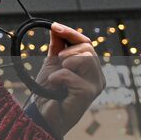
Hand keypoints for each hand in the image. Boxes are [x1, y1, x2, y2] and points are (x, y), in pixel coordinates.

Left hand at [35, 22, 104, 136]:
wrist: (43, 113)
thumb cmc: (49, 91)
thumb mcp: (53, 63)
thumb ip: (58, 46)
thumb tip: (56, 27)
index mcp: (91, 68)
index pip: (87, 43)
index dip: (71, 33)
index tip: (54, 26)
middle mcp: (97, 77)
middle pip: (88, 48)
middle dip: (68, 49)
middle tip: (58, 60)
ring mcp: (95, 85)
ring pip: (85, 58)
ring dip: (66, 62)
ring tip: (58, 75)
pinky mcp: (88, 93)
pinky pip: (70, 74)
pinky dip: (58, 76)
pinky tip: (55, 85)